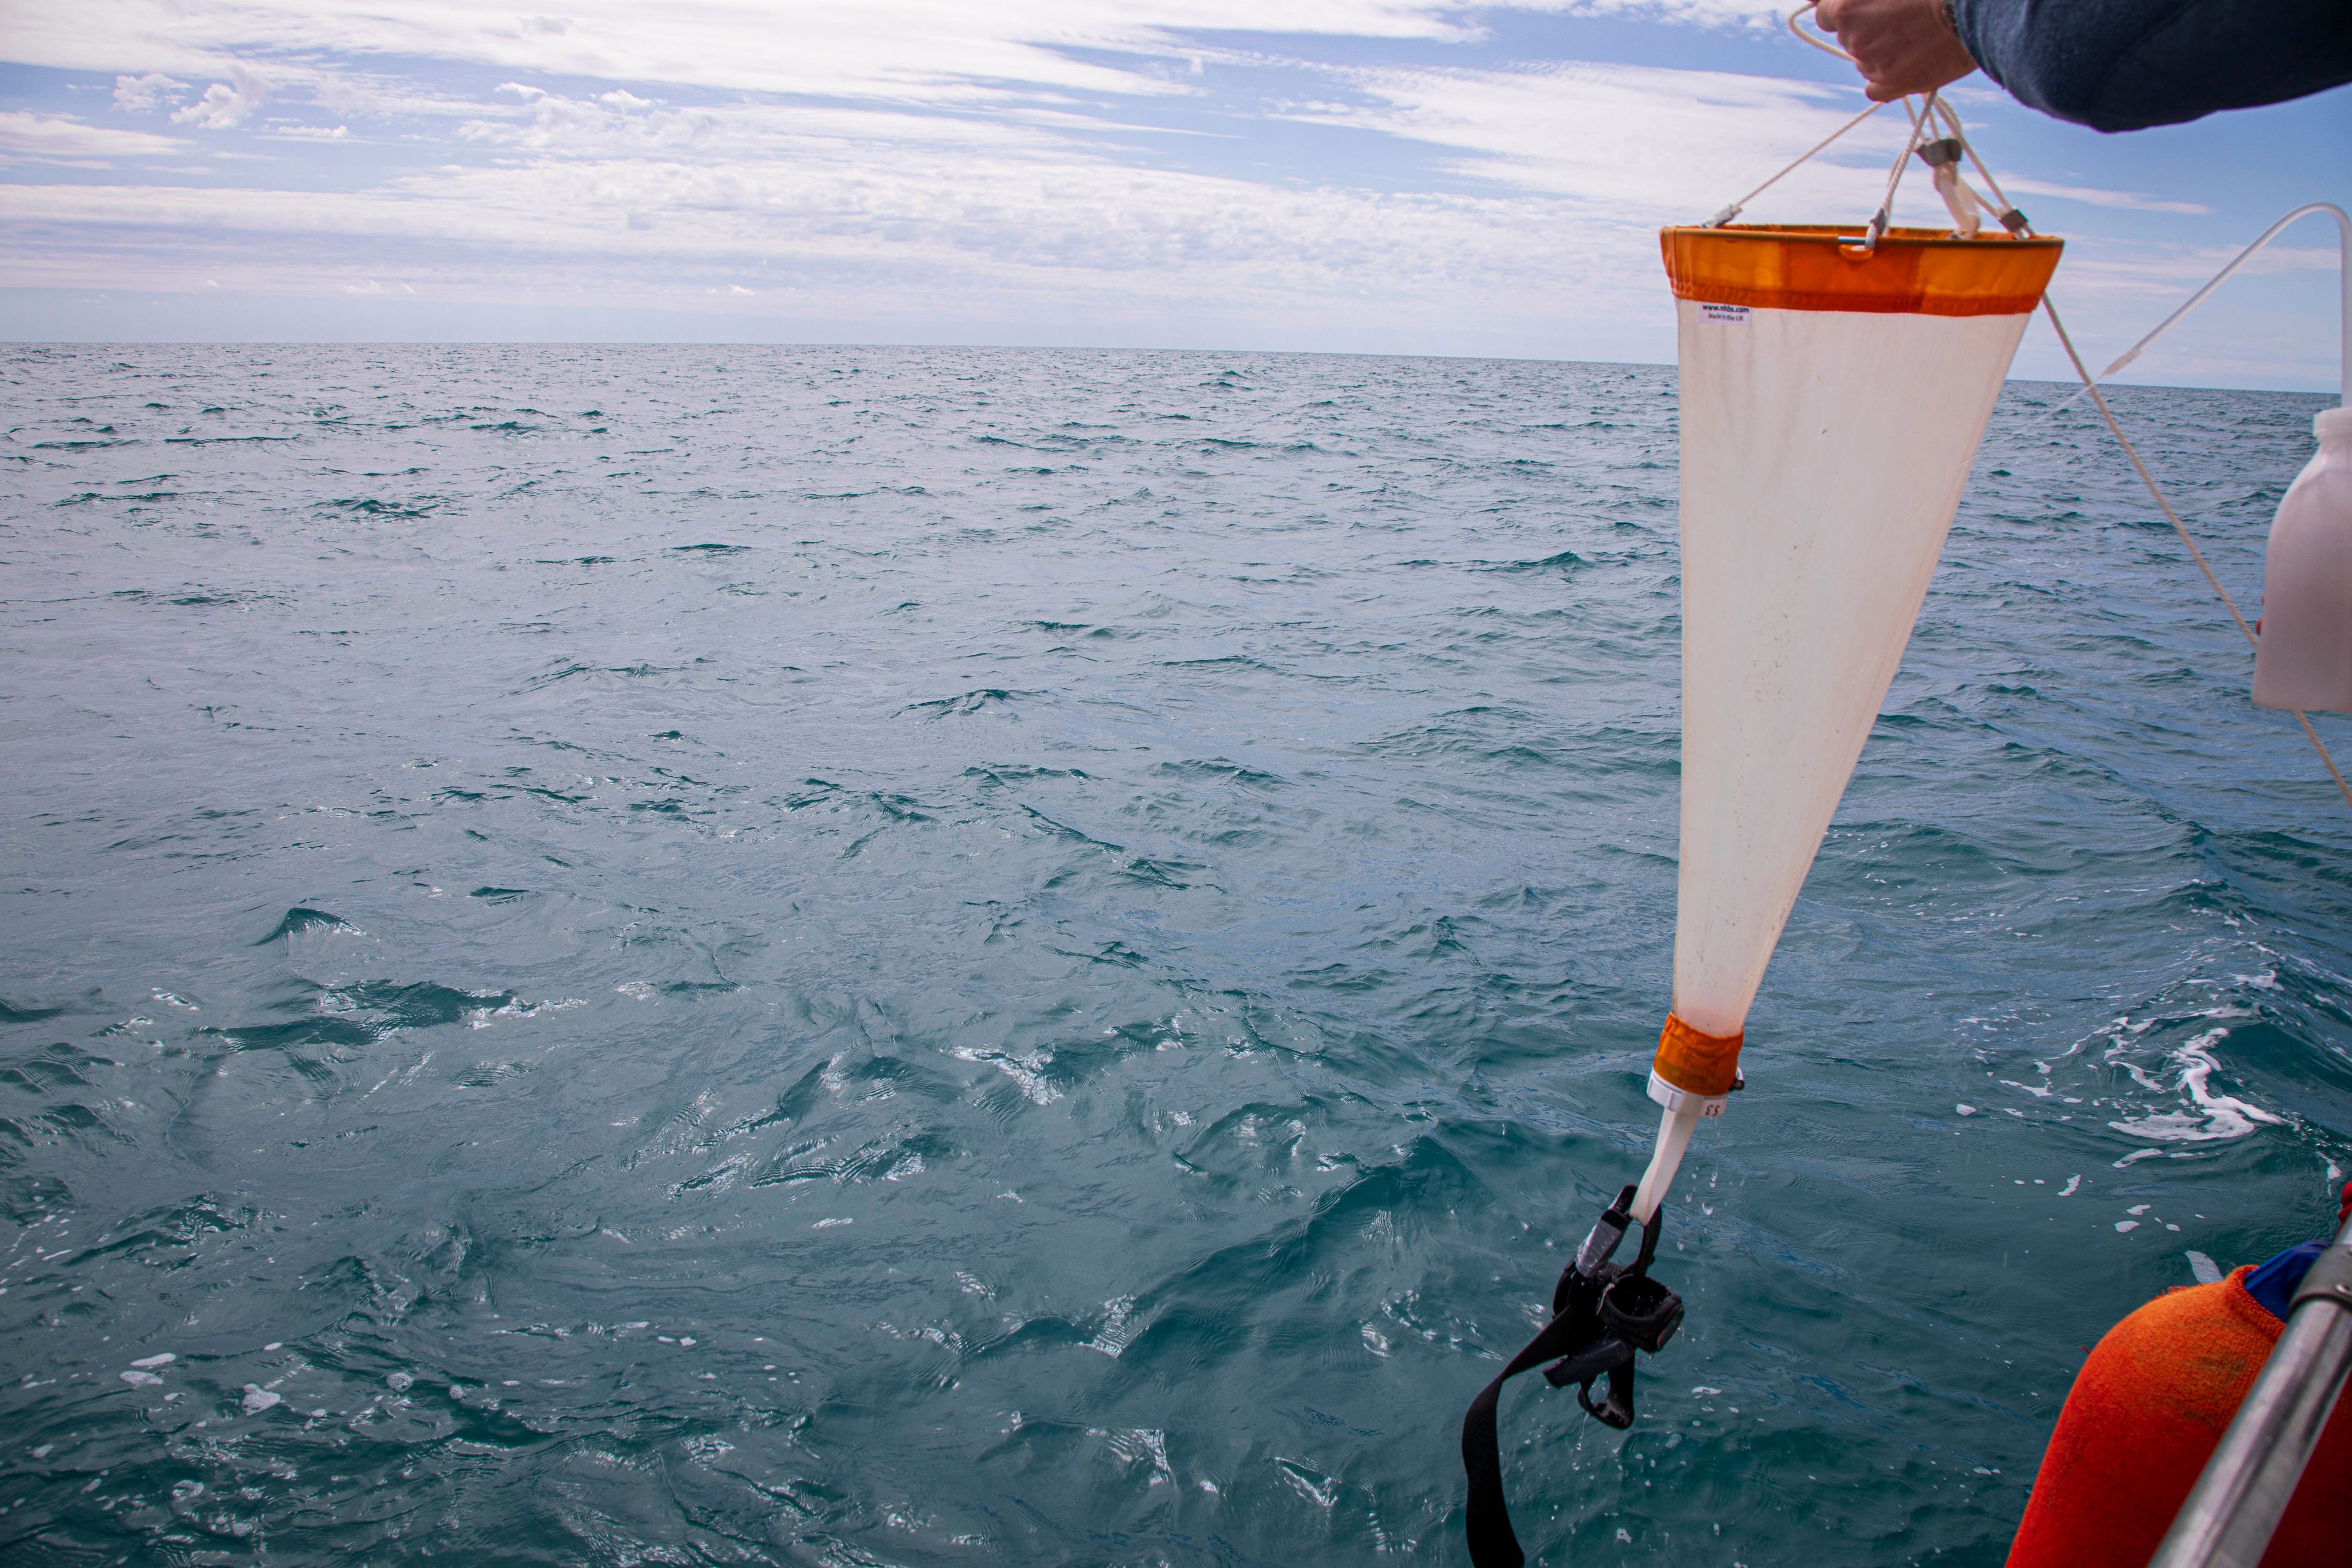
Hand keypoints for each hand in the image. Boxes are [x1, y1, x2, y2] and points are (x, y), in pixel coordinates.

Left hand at [1813, 0, 1978, 101]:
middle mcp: (1853, 38)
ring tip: (1915, 35)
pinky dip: (1886, 79)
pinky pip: (1874, 87)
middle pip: (1848, 38)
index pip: (1825, 14)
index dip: (1844, 10)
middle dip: (1867, 29)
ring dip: (1880, 51)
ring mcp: (1870, 63)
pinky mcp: (1890, 85)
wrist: (1972, 10)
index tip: (1859, 9)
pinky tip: (1907, 63)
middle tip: (1901, 18)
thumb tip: (1815, 0)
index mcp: (1847, 8)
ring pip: (1863, 60)